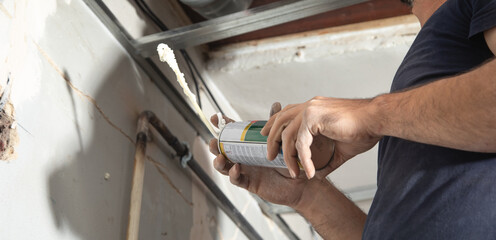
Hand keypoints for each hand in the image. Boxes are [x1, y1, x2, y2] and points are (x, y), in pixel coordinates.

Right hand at [208, 103, 328, 207]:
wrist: (301, 180)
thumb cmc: (291, 160)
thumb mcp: (282, 139)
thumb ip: (276, 123)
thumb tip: (276, 104)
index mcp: (249, 145)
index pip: (232, 134)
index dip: (222, 126)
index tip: (215, 118)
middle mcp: (244, 157)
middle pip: (222, 150)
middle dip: (215, 145)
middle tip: (214, 140)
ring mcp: (246, 170)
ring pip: (224, 167)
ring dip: (219, 161)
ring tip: (220, 156)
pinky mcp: (250, 183)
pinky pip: (236, 180)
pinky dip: (233, 174)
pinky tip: (236, 168)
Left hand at [261, 96, 381, 178]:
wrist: (377, 120)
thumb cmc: (364, 130)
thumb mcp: (341, 148)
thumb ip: (328, 159)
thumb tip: (320, 173)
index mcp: (314, 107)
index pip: (287, 113)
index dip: (274, 125)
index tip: (266, 137)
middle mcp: (310, 105)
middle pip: (280, 120)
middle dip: (272, 139)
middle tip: (269, 156)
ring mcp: (311, 109)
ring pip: (287, 134)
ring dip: (287, 155)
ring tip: (291, 171)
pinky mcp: (315, 118)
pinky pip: (301, 143)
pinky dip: (303, 159)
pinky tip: (309, 171)